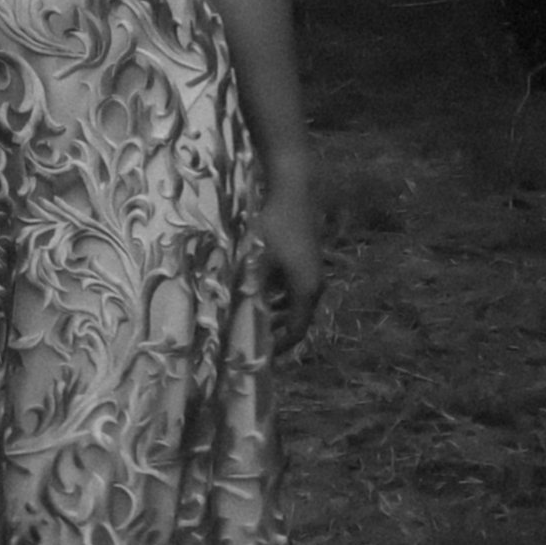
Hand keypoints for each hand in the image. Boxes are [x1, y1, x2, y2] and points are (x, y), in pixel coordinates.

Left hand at [258, 181, 323, 354]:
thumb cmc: (274, 226)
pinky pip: (292, 286)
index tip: (259, 356)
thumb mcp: (255, 261)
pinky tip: (255, 288)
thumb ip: (247, 291)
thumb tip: (230, 319)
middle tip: (251, 339)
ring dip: (275, 311)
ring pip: (294, 301)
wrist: (293, 188)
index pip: (298, 331)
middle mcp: (315, 283)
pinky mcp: (306, 257)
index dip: (279, 347)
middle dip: (275, 330)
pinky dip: (277, 294)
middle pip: (297, 318)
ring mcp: (312, 269)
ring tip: (249, 316)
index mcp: (307, 289)